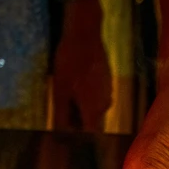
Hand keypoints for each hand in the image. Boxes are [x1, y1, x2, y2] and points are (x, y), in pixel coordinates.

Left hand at [53, 0, 111, 130]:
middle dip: (77, 118)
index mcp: (93, 110)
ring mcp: (108, 90)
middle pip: (91, 120)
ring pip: (94, 106)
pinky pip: (97, 93)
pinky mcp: (108, 79)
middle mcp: (105, 104)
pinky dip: (87, 93)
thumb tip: (60, 134)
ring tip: (67, 92)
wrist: (85, 33)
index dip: (77, 134)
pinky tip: (76, 81)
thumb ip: (62, 115)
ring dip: (81, 104)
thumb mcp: (60, 91)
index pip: (88, 133)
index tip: (66, 129)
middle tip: (61, 107)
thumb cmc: (70, 63)